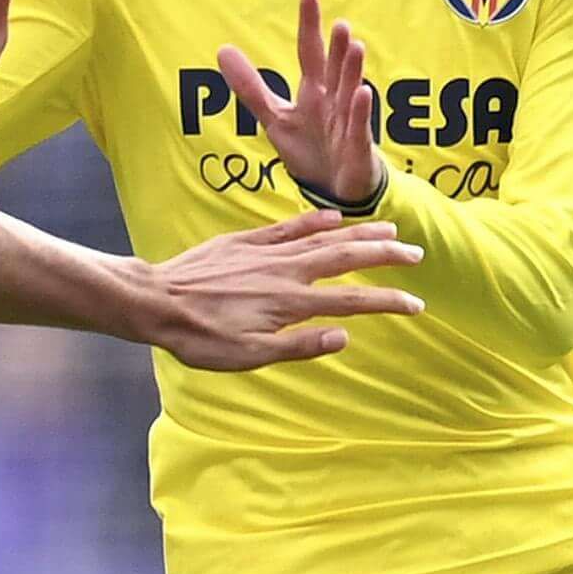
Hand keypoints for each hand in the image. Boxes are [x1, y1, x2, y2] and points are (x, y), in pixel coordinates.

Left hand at [145, 211, 424, 371]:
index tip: (416, 304)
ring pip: (324, 237)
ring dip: (360, 232)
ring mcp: (266, 252)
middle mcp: (285, 271)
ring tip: (389, 228)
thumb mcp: (249, 356)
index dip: (388, 302)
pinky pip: (288, 227)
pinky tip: (334, 217)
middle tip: (416, 254)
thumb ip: (298, 346)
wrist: (156, 302)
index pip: (352, 300)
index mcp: (290, 303)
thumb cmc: (200, 337)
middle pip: (347, 258)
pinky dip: (315, 220)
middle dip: (385, 255)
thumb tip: (344, 338)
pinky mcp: (245, 241)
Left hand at [216, 0, 379, 206]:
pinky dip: (360, 111)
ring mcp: (347, 122)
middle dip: (337, 47)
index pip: (310, 51)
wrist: (334, 190)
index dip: (308, 23)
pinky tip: (362, 93)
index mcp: (314, 91)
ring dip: (352, 70)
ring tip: (355, 46)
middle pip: (334, 68)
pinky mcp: (356, 146)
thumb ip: (250, 87)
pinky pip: (359, 127)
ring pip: (349, 91)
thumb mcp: (274, 117)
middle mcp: (333, 100)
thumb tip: (222, 50)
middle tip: (340, 23)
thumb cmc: (310, 149)